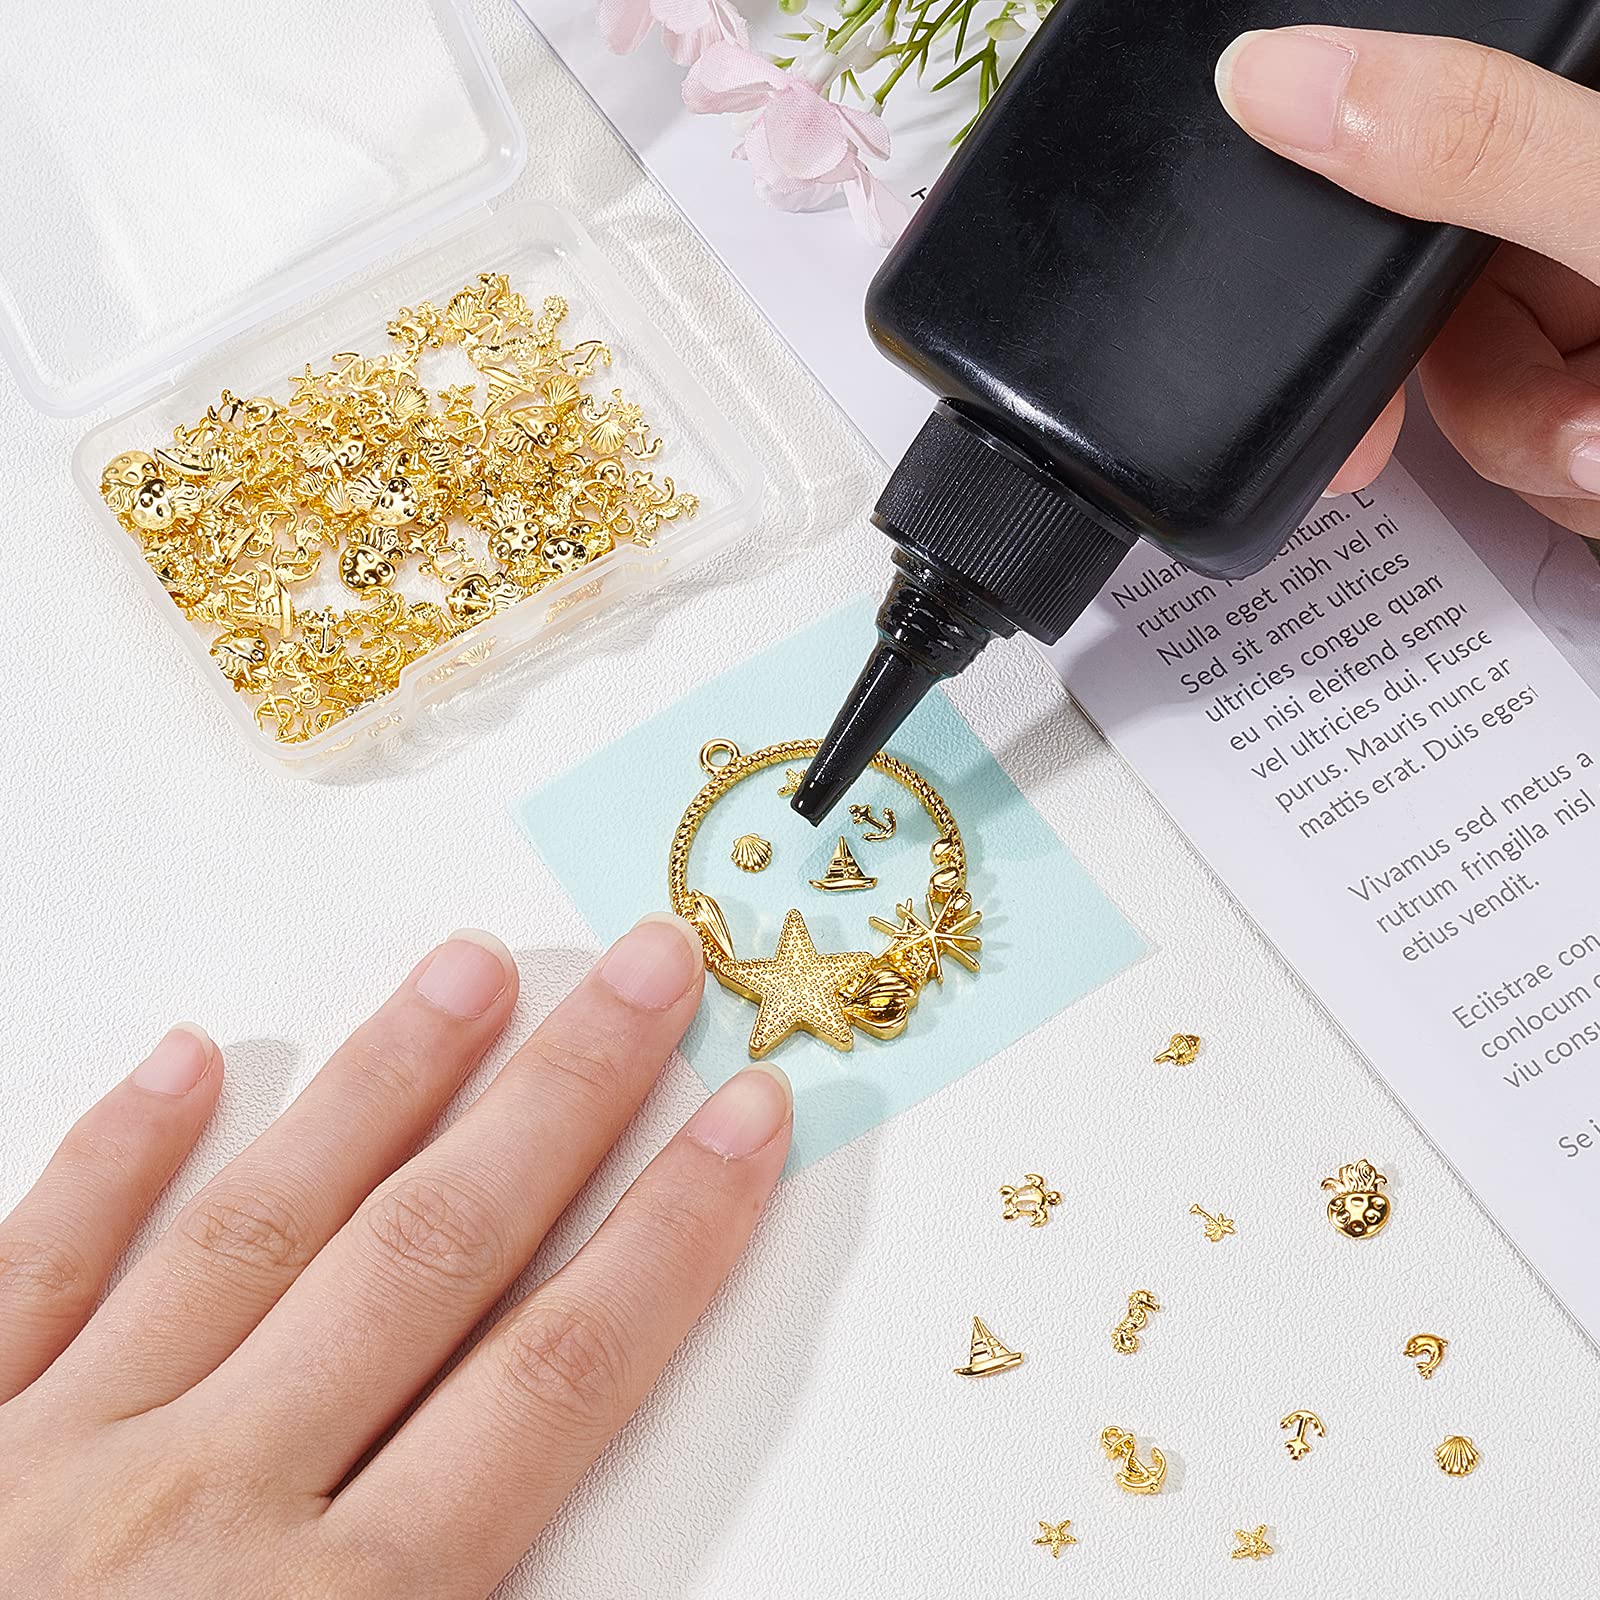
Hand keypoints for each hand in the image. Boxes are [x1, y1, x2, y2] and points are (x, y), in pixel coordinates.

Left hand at [0, 918, 790, 1598]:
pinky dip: (107, 1164)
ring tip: (466, 967)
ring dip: (379, 1088)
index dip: (672, 1237)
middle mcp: (209, 1511)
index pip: (552, 1381)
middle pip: (432, 1257)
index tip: (748, 1116)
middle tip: (643, 968)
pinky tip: (181, 1062)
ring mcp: (58, 1461)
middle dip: (560, 1099)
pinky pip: (28, 1275)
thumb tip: (623, 1589)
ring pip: (258, 1227)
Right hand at [1216, 24, 1599, 532]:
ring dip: (1513, 439)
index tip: (1315, 271)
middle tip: (1459, 409)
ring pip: (1463, 381)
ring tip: (1597, 447)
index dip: (1367, 190)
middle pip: (1428, 278)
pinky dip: (1547, 478)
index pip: (1441, 118)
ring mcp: (1583, 319)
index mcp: (1583, 126)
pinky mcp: (1579, 413)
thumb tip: (1281, 78)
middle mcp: (1574, 214)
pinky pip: (1507, 445)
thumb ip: (1471, 145)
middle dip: (1465, 370)